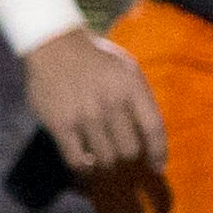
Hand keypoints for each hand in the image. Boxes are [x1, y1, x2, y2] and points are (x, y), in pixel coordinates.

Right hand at [22, 31, 166, 179]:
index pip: (154, 129)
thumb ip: (140, 99)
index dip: (158, 153)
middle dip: (128, 159)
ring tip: (104, 160)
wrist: (54, 44)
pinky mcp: (60, 125)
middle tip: (122, 157)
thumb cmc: (96, 59)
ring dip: (107, 165)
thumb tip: (151, 136)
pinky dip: (84, 168)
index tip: (157, 167)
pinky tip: (86, 162)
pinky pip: (76, 161)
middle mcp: (110, 103)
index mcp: (131, 88)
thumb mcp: (127, 70)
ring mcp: (84, 115)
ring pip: (105, 159)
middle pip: (129, 151)